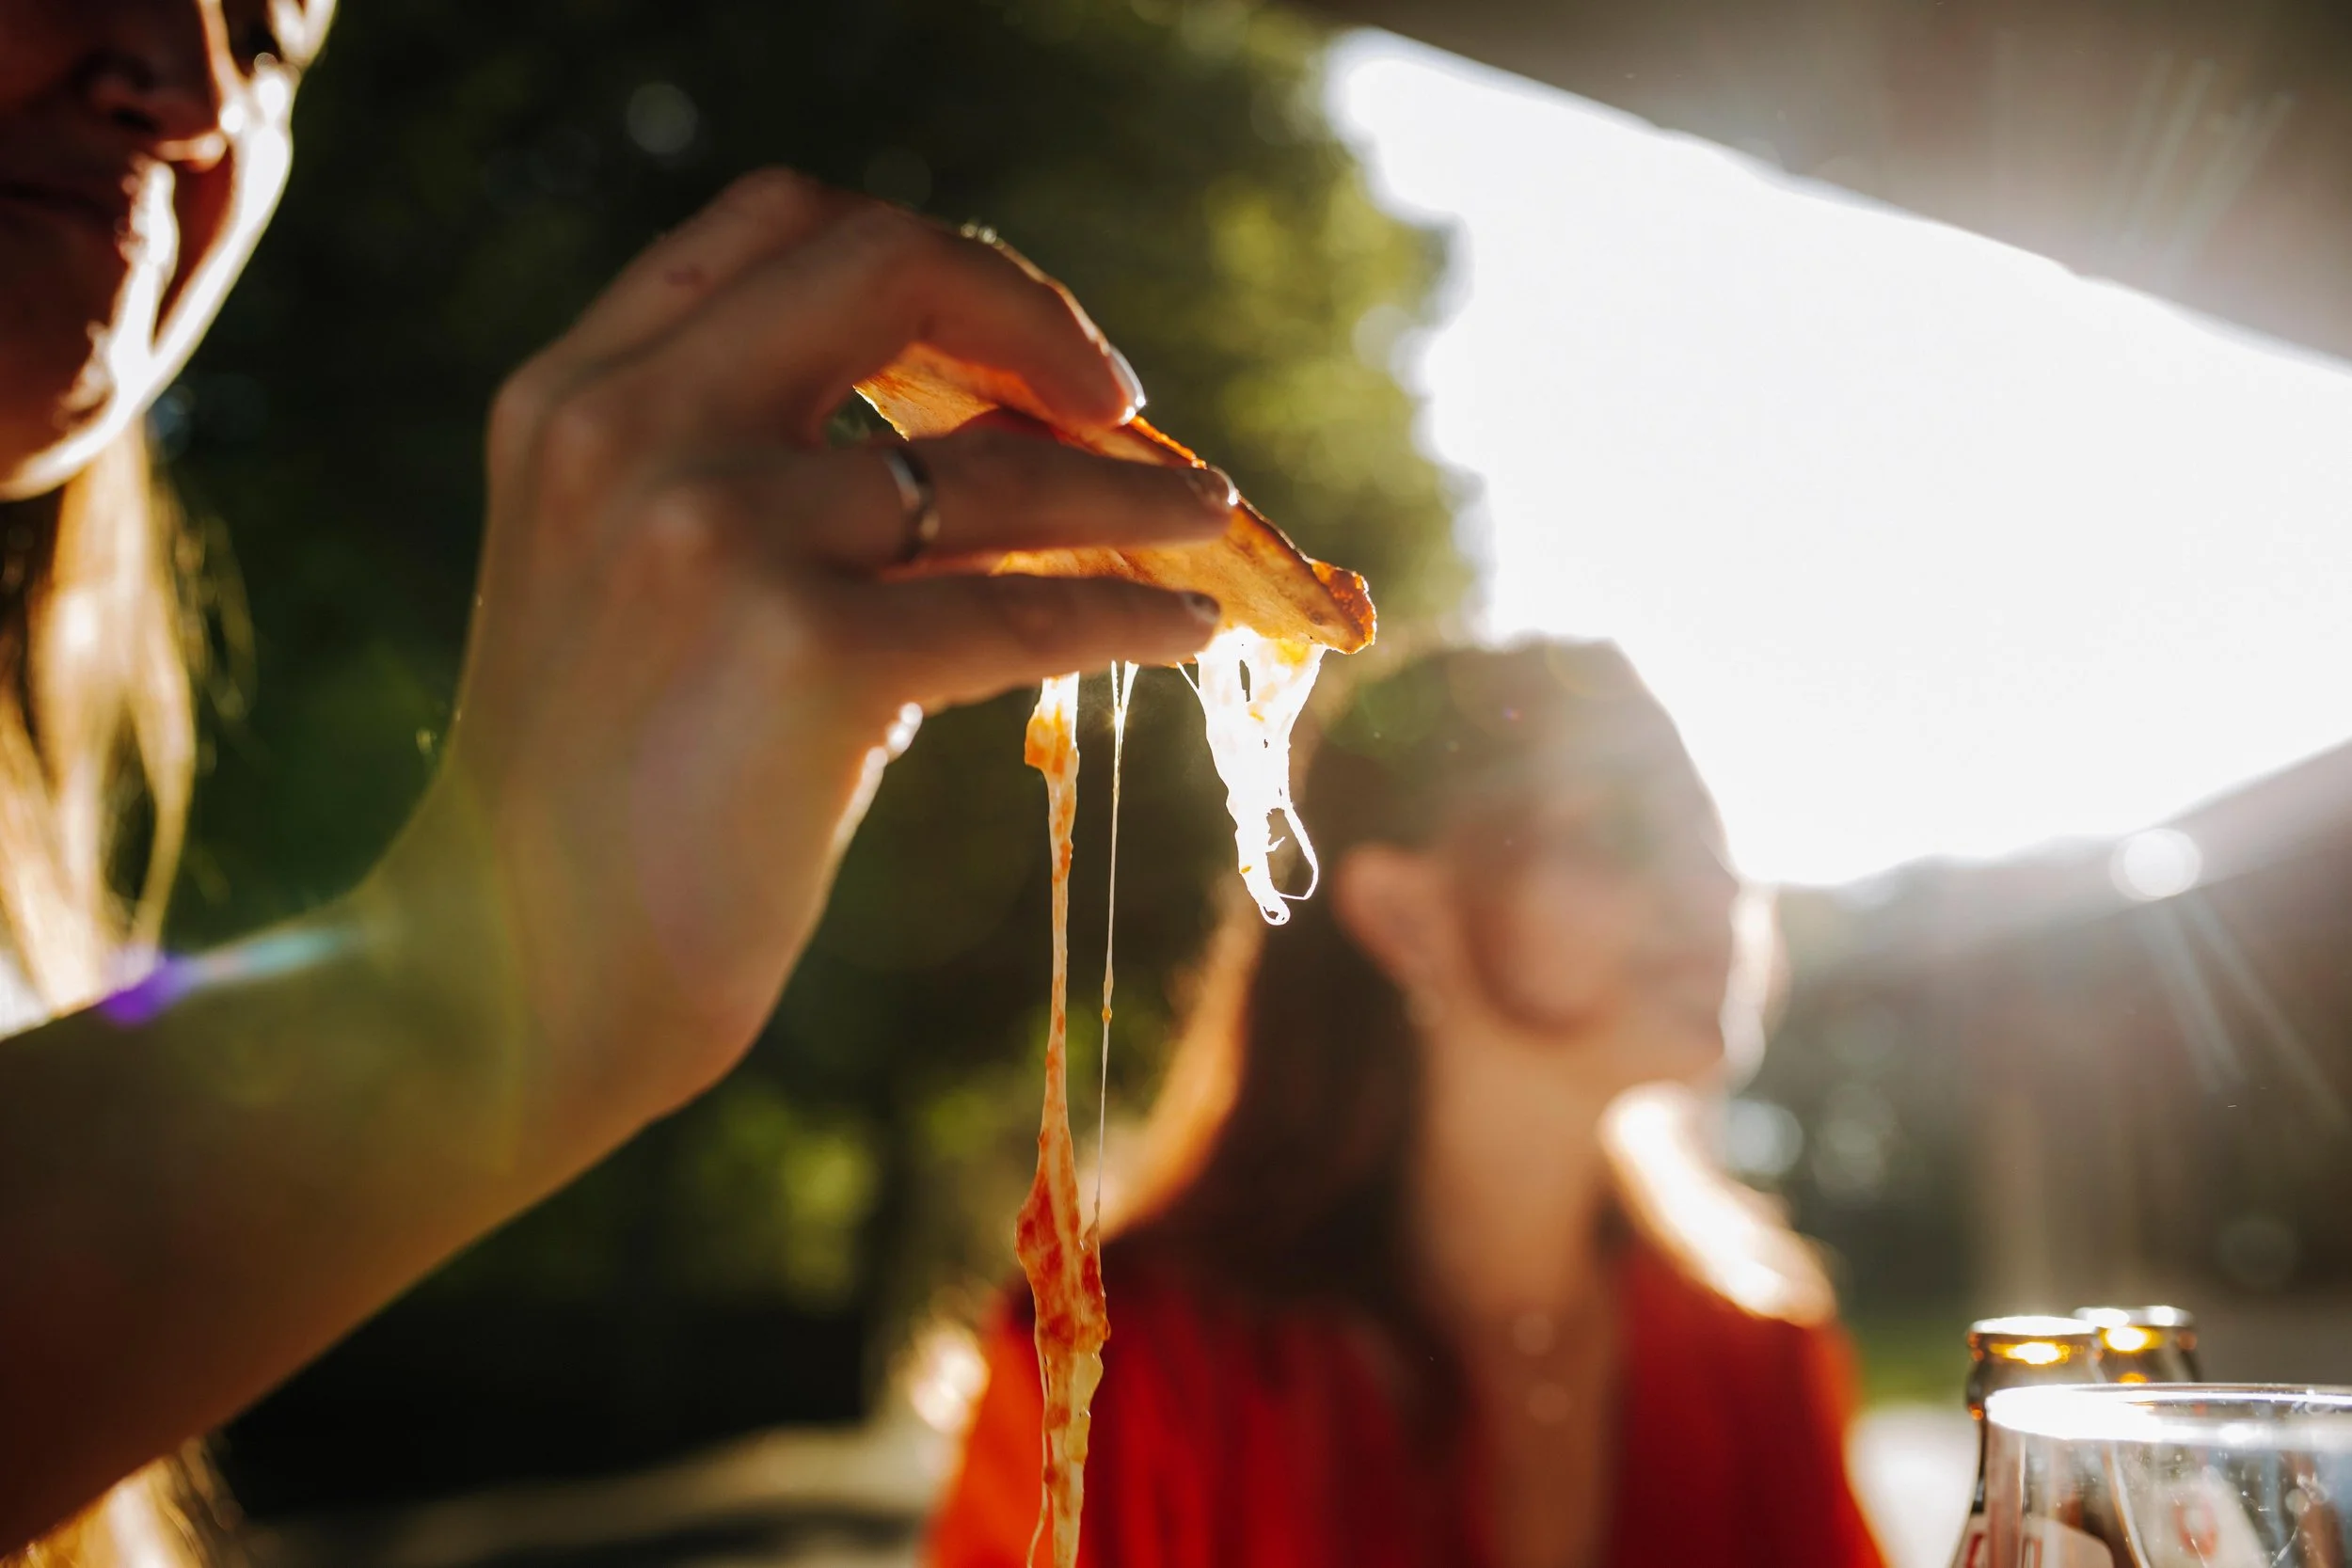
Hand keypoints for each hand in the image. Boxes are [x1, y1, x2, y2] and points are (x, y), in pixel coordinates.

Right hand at [378, 170, 1230, 1146]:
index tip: (1015, 343)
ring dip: (1135, 492)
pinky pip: (1023, 610)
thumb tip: (968, 444)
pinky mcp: (809, 659)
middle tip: (1124, 404)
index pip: (776, 223)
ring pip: (997, 468)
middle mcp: (634, 431)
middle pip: (889, 272)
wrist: (507, 980)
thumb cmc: (584, 797)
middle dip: (1039, 319)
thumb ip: (728, 470)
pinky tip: (1187, 631)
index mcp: (576, 396)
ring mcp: (718, 535)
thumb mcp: (613, 575)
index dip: (928, 261)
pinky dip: (1131, 615)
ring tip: (1213, 520)